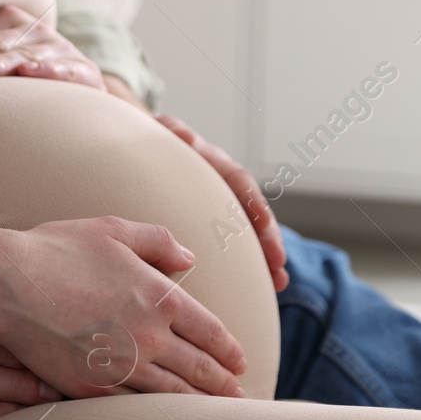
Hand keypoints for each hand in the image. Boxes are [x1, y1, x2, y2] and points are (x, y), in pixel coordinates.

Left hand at [0, 4, 104, 89]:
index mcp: (8, 22)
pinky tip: (30, 73)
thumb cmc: (26, 85)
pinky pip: (65, 69)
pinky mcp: (83, 70)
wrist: (82, 101)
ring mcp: (60, 48)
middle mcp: (34, 30)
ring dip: (1, 64)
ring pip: (24, 55)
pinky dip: (48, 70)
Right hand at [0, 217, 248, 399]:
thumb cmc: (56, 251)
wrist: (8, 285)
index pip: (210, 331)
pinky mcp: (92, 386)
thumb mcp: (112, 230)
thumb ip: (157, 241)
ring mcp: (122, 366)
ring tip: (212, 415)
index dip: (229, 349)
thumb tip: (189, 257)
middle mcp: (150, 336)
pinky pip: (133, 406)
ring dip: (198, 405)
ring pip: (173, 395)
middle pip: (199, 368)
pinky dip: (156, 416)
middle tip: (238, 396)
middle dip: (223, 384)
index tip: (239, 361)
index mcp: (161, 296)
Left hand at [154, 113, 287, 290]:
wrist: (141, 149)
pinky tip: (264, 287)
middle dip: (267, 238)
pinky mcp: (212, 226)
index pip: (237, 180)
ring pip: (249, 233)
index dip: (251, 200)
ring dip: (265, 257)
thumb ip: (170, 131)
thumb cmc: (151, 142)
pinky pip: (235, 248)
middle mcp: (223, 186)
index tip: (263, 222)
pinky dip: (248, 267)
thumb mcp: (159, 132)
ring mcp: (219, 206)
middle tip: (278, 264)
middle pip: (252, 212)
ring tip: (279, 282)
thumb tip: (185, 138)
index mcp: (211, 163)